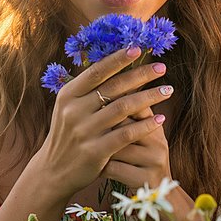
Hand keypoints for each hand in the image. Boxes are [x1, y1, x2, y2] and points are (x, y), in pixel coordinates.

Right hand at [36, 47, 172, 197]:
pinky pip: (126, 134)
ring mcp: (84, 131)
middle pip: (114, 87)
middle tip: (162, 67)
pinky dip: (145, 125)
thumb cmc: (68, 134)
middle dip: (141, 75)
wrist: (53, 171)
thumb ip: (88, 90)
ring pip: (123, 108)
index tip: (138, 49)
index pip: (96, 71)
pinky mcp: (95, 151)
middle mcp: (74, 111)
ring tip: (167, 90)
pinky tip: (160, 120)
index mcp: (68, 95)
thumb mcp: (69, 108)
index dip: (117, 59)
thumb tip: (115, 64)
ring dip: (149, 97)